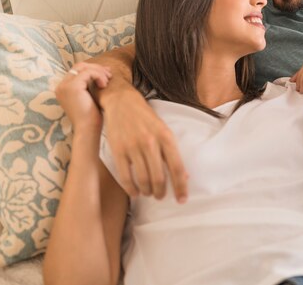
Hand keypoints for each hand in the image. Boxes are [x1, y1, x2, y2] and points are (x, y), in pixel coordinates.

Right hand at [55, 63, 110, 131]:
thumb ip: (91, 85)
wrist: (87, 130)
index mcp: (63, 89)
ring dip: (98, 72)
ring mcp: (65, 86)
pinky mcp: (72, 86)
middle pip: (79, 66)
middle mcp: (61, 86)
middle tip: (109, 74)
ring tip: (108, 81)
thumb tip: (104, 71)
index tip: (106, 74)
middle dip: (96, 68)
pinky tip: (104, 85)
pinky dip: (98, 75)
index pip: (77, 71)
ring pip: (84, 68)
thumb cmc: (91, 117)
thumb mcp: (90, 97)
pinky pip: (88, 72)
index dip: (92, 69)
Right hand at [101, 86, 188, 201]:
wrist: (122, 102)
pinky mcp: (118, 150)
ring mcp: (133, 147)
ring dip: (147, 191)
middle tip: (161, 196)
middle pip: (159, 177)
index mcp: (166, 137)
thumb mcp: (164, 130)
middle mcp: (150, 142)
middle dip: (161, 192)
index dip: (181, 187)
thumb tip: (184, 176)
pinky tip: (135, 192)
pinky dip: (131, 188)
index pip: (177, 168)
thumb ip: (172, 152)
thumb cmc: (146, 118)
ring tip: (149, 193)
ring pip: (143, 179)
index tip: (182, 200)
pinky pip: (125, 176)